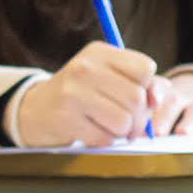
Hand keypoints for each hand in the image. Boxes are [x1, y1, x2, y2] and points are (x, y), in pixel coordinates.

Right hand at [14, 41, 156, 146]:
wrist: (34, 109)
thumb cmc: (81, 93)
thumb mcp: (107, 77)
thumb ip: (141, 84)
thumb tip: (158, 100)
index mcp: (98, 52)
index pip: (145, 68)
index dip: (147, 87)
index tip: (132, 94)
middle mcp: (84, 67)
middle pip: (138, 98)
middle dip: (137, 117)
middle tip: (123, 120)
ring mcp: (73, 92)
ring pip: (125, 121)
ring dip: (120, 131)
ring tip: (104, 124)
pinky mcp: (66, 118)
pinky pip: (106, 137)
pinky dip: (103, 139)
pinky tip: (88, 129)